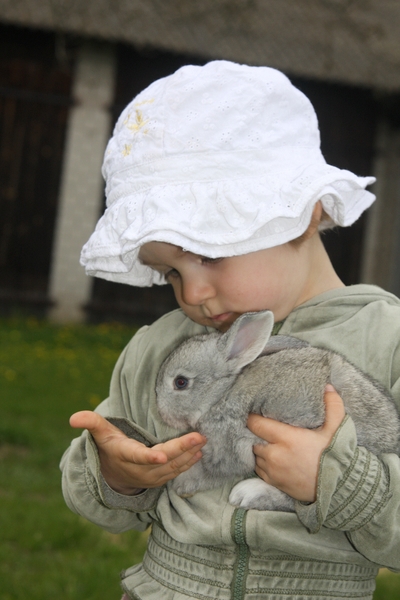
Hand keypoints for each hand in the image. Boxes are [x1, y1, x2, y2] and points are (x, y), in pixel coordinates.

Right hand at [70, 411, 205, 494]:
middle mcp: (139, 470)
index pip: (138, 457)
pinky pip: (176, 473)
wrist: (113, 475)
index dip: (150, 457)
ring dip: (189, 455)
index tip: (162, 455)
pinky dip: (188, 464)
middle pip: (163, 461)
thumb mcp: (100, 434)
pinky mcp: (160, 480)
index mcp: (125, 455)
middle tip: (199, 437)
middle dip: (182, 449)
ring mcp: (151, 477)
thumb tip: (72, 417)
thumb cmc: (109, 447)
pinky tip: (199, 453)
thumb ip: (91, 423)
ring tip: (203, 441)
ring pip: (173, 468)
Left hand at [246, 384, 345, 502]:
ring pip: (255, 454)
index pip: (256, 423)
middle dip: (258, 433)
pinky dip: (263, 463)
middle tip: (265, 427)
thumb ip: (333, 405)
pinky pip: (259, 469)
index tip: (255, 411)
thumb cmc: (336, 457)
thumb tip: (327, 387)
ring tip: (269, 442)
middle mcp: (275, 454)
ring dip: (260, 448)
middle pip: (253, 438)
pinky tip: (273, 457)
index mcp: (287, 438)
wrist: (340, 489)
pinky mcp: (274, 483)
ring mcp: (273, 470)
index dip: (253, 416)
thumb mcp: (337, 429)